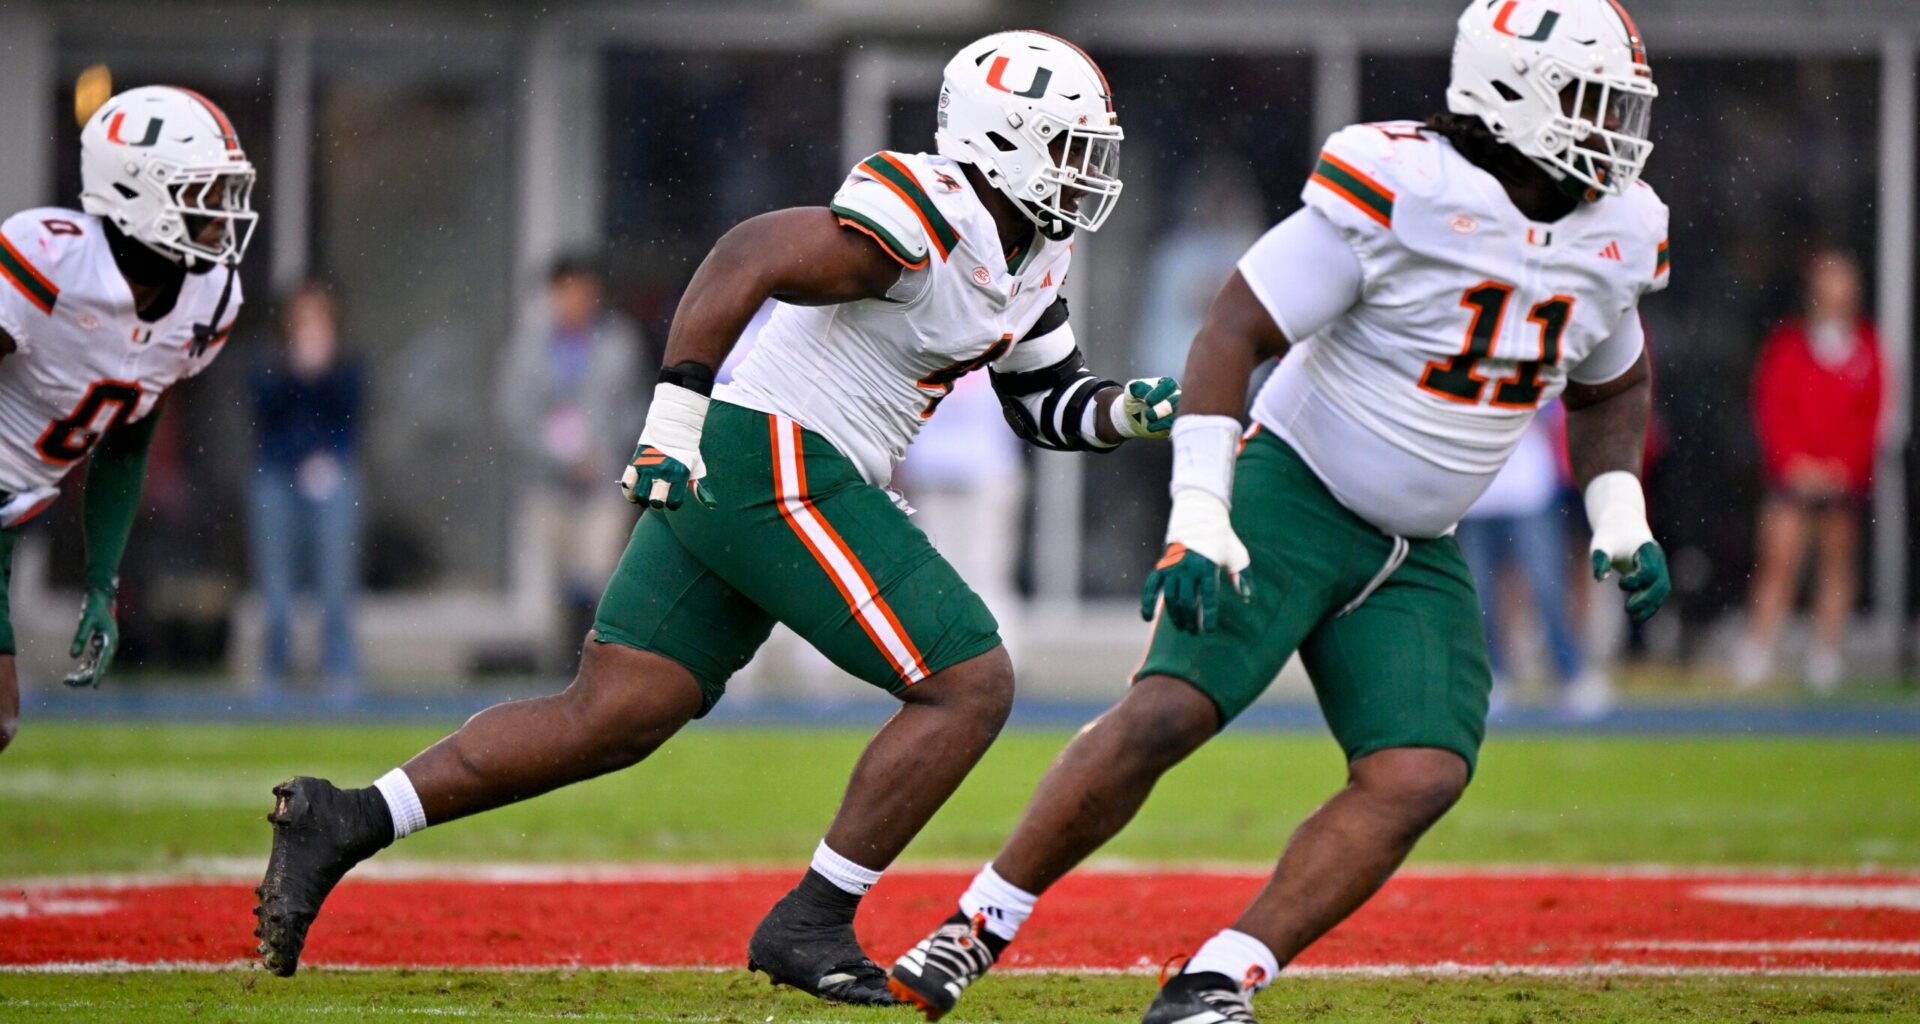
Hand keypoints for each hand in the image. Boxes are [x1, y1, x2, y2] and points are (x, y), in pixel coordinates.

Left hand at [64, 585, 118, 688]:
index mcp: (110, 641)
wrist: (101, 597)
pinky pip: (93, 662)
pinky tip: (74, 673)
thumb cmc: (95, 607)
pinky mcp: (99, 645)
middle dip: (84, 677)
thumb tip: (73, 657)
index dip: (99, 675)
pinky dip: (84, 668)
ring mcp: (105, 646)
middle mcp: (109, 646)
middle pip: (99, 668)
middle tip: (67, 681)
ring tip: (66, 680)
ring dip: (83, 675)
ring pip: (96, 666)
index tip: (95, 687)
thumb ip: (80, 638)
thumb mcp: (85, 620)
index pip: (105, 662)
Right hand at [618, 382, 712, 510]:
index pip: (674, 502)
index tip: (671, 499)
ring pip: (640, 495)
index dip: (672, 504)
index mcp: (680, 475)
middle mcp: (664, 473)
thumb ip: (700, 487)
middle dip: (656, 504)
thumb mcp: (697, 467)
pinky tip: (633, 489)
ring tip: (644, 496)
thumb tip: (711, 505)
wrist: (672, 425)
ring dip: (641, 500)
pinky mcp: (636, 462)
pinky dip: (628, 490)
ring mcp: (648, 467)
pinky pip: (627, 482)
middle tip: (655, 499)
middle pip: (656, 501)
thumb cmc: (686, 449)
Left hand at [1110, 377, 1180, 438]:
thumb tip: (1146, 389)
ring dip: (1163, 419)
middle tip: (1148, 414)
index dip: (1160, 393)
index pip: (1169, 385)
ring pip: (1177, 414)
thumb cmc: (1134, 399)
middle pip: (1177, 399)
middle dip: (1163, 408)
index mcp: (1167, 384)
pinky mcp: (1174, 423)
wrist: (1131, 417)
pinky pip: (1173, 424)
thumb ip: (1138, 387)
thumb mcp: (1131, 390)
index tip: (1148, 401)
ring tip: (1148, 422)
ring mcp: (1177, 409)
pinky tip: (1150, 427)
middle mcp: (1176, 395)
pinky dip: (1162, 426)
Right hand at [1141, 489, 1250, 633]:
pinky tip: (1147, 618)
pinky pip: (1151, 586)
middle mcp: (1187, 567)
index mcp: (1207, 566)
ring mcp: (1172, 566)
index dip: (1208, 616)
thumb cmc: (1223, 539)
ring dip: (1175, 616)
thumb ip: (1243, 577)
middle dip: (1190, 620)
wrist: (1200, 517)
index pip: (1208, 597)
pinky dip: (1147, 602)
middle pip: (1187, 601)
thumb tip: (1248, 598)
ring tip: (1181, 627)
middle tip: (1193, 632)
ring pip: (1170, 598)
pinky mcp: (1161, 565)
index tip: (1209, 630)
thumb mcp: (1238, 555)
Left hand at [1591, 540, 1669, 622]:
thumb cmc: (1609, 536)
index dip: (1637, 581)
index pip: (1650, 571)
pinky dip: (1650, 604)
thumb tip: (1599, 579)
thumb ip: (1600, 559)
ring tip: (1634, 616)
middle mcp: (1657, 559)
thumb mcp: (1601, 545)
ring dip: (1651, 605)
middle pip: (1661, 584)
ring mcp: (1659, 566)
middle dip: (1647, 599)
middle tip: (1628, 609)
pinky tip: (1637, 614)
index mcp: (1647, 550)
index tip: (1620, 584)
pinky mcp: (1656, 574)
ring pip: (1662, 591)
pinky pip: (1658, 592)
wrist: (1621, 525)